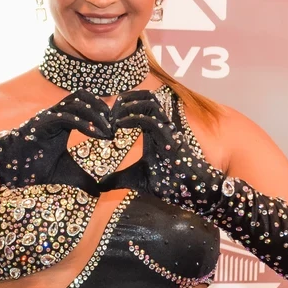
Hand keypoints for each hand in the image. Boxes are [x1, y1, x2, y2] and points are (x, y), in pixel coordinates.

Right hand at [0, 89, 113, 195]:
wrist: (6, 169)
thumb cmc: (32, 167)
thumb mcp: (65, 174)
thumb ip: (83, 179)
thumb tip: (100, 193)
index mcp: (62, 121)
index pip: (86, 105)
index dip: (103, 113)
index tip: (116, 130)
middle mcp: (56, 114)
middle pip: (83, 96)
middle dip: (102, 108)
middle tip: (116, 127)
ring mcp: (48, 116)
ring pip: (76, 102)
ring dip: (96, 114)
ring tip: (109, 132)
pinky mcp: (41, 123)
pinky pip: (65, 116)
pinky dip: (83, 123)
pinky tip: (96, 134)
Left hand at [100, 90, 226, 214]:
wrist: (187, 191)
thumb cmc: (166, 182)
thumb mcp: (135, 178)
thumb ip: (117, 178)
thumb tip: (100, 185)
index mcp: (154, 129)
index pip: (142, 103)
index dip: (124, 104)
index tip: (107, 116)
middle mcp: (161, 125)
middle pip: (147, 96)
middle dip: (126, 98)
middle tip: (109, 111)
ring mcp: (167, 130)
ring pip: (151, 102)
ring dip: (129, 105)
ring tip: (113, 116)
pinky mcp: (169, 138)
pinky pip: (151, 120)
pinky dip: (133, 118)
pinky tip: (119, 125)